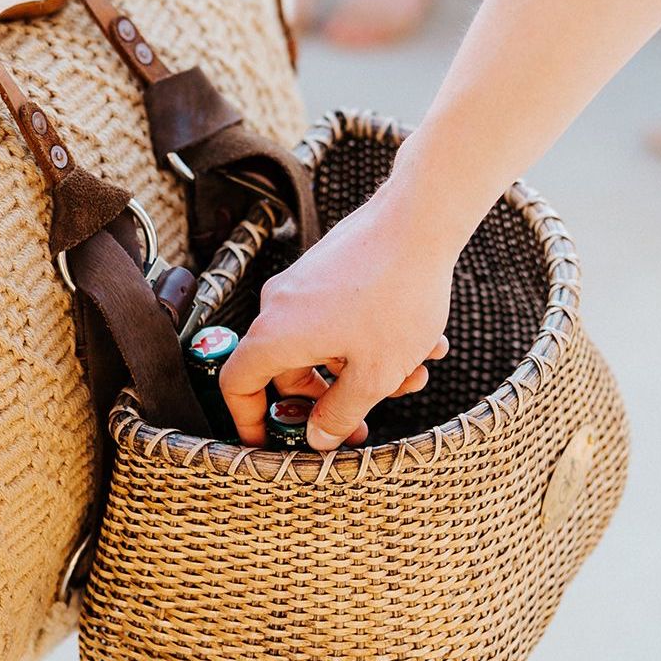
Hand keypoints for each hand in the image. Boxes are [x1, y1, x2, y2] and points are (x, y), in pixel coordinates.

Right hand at [220, 162, 458, 449]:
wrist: (420, 218)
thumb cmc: (397, 296)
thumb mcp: (374, 374)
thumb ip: (340, 413)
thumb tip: (317, 438)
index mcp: (276, 334)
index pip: (237, 384)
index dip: (249, 421)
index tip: (272, 442)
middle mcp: (279, 307)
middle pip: (287, 370)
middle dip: (331, 400)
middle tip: (365, 423)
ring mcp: (304, 286)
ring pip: (324, 346)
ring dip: (365, 370)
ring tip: (416, 373)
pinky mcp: (329, 272)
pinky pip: (339, 320)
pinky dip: (372, 340)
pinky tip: (423, 343)